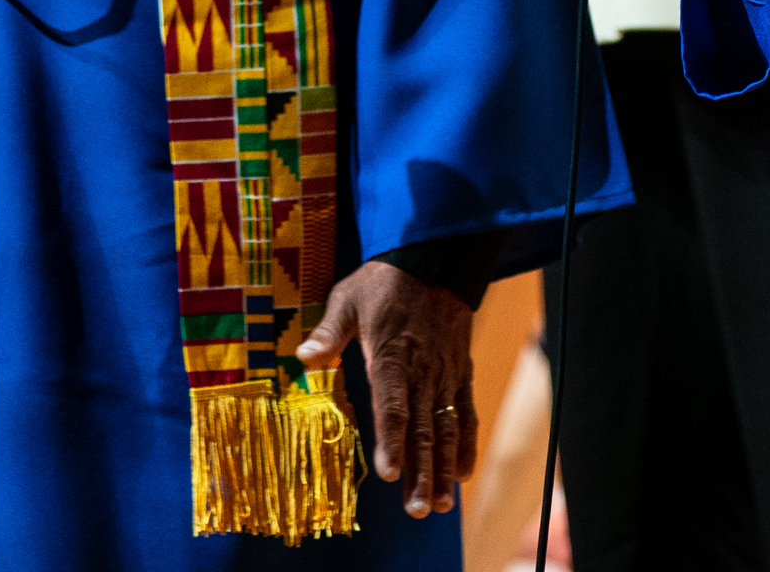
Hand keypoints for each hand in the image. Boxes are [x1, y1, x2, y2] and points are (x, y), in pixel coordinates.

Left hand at [294, 261, 476, 519]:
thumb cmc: (384, 282)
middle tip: (417, 508)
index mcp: (392, 355)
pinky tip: (462, 473)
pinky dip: (466, 444)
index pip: (392, 404)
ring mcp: (444, 375)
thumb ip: (329, 332)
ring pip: (447, 429)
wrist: (435, 260)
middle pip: (423, 429)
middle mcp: (423, 372)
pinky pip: (466, 413)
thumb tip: (302, 356)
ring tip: (439, 504)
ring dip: (443, 468)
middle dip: (421, 471)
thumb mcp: (348, 298)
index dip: (391, 440)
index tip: (388, 472)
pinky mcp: (459, 374)